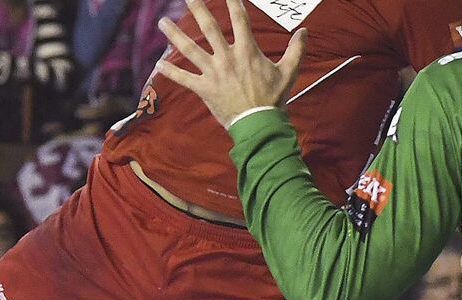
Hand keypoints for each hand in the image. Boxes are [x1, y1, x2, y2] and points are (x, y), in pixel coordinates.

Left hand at [154, 0, 306, 128]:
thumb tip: (304, 31)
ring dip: (174, 35)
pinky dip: (170, 72)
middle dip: (197, 8)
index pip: (239, 18)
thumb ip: (296, 50)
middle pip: (208, 27)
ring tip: (161, 22)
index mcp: (247, 51)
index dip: (232, 1)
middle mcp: (227, 58)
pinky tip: (157, 64)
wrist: (259, 124)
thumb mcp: (289, 72)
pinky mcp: (204, 89)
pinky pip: (184, 79)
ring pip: (190, 50)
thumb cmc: (274, 99)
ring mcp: (213, 73)